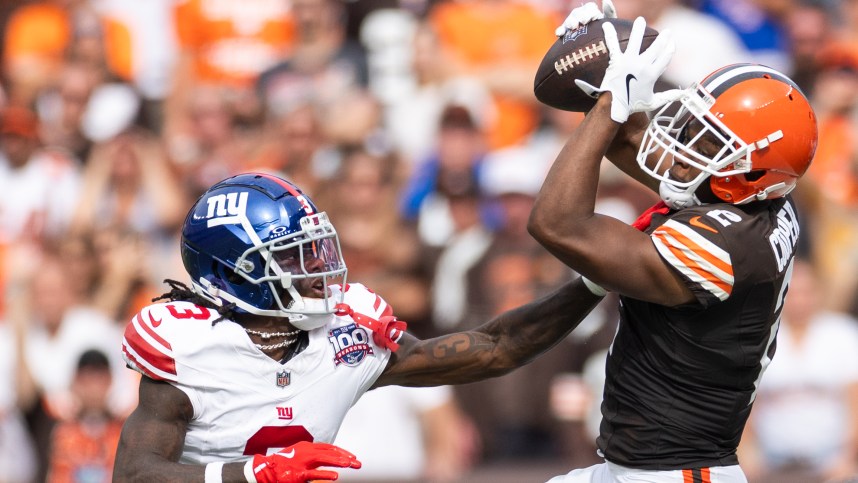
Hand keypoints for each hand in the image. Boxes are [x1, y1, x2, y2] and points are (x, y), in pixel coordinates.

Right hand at [245, 441, 361, 482]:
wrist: (266, 469)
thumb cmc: (284, 463)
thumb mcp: (300, 454)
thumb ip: (313, 455)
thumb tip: (328, 457)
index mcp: (308, 447)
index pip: (329, 447)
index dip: (342, 451)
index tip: (352, 456)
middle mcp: (307, 452)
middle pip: (330, 452)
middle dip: (345, 457)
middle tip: (357, 463)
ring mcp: (303, 462)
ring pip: (324, 460)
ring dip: (339, 462)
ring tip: (350, 464)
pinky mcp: (299, 474)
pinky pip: (314, 474)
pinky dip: (325, 475)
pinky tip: (335, 477)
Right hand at [555, 0, 616, 36]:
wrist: (603, 59)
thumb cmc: (609, 40)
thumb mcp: (612, 25)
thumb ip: (609, 12)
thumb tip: (606, 0)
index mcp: (593, 15)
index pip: (589, 7)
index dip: (590, 11)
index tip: (593, 18)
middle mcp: (582, 20)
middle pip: (578, 12)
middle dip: (579, 16)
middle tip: (583, 22)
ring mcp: (574, 28)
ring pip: (569, 20)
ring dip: (570, 21)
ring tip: (573, 27)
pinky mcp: (567, 37)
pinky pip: (562, 31)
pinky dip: (560, 30)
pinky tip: (559, 34)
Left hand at [574, 17, 677, 122]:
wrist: (614, 106)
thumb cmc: (632, 105)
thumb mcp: (653, 102)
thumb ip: (669, 96)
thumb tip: (684, 94)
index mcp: (652, 74)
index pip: (665, 58)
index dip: (670, 49)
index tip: (672, 43)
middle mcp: (643, 65)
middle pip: (656, 47)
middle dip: (663, 38)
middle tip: (667, 32)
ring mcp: (629, 62)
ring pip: (636, 41)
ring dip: (639, 29)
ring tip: (640, 20)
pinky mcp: (616, 61)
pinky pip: (613, 45)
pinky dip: (610, 34)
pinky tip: (607, 25)